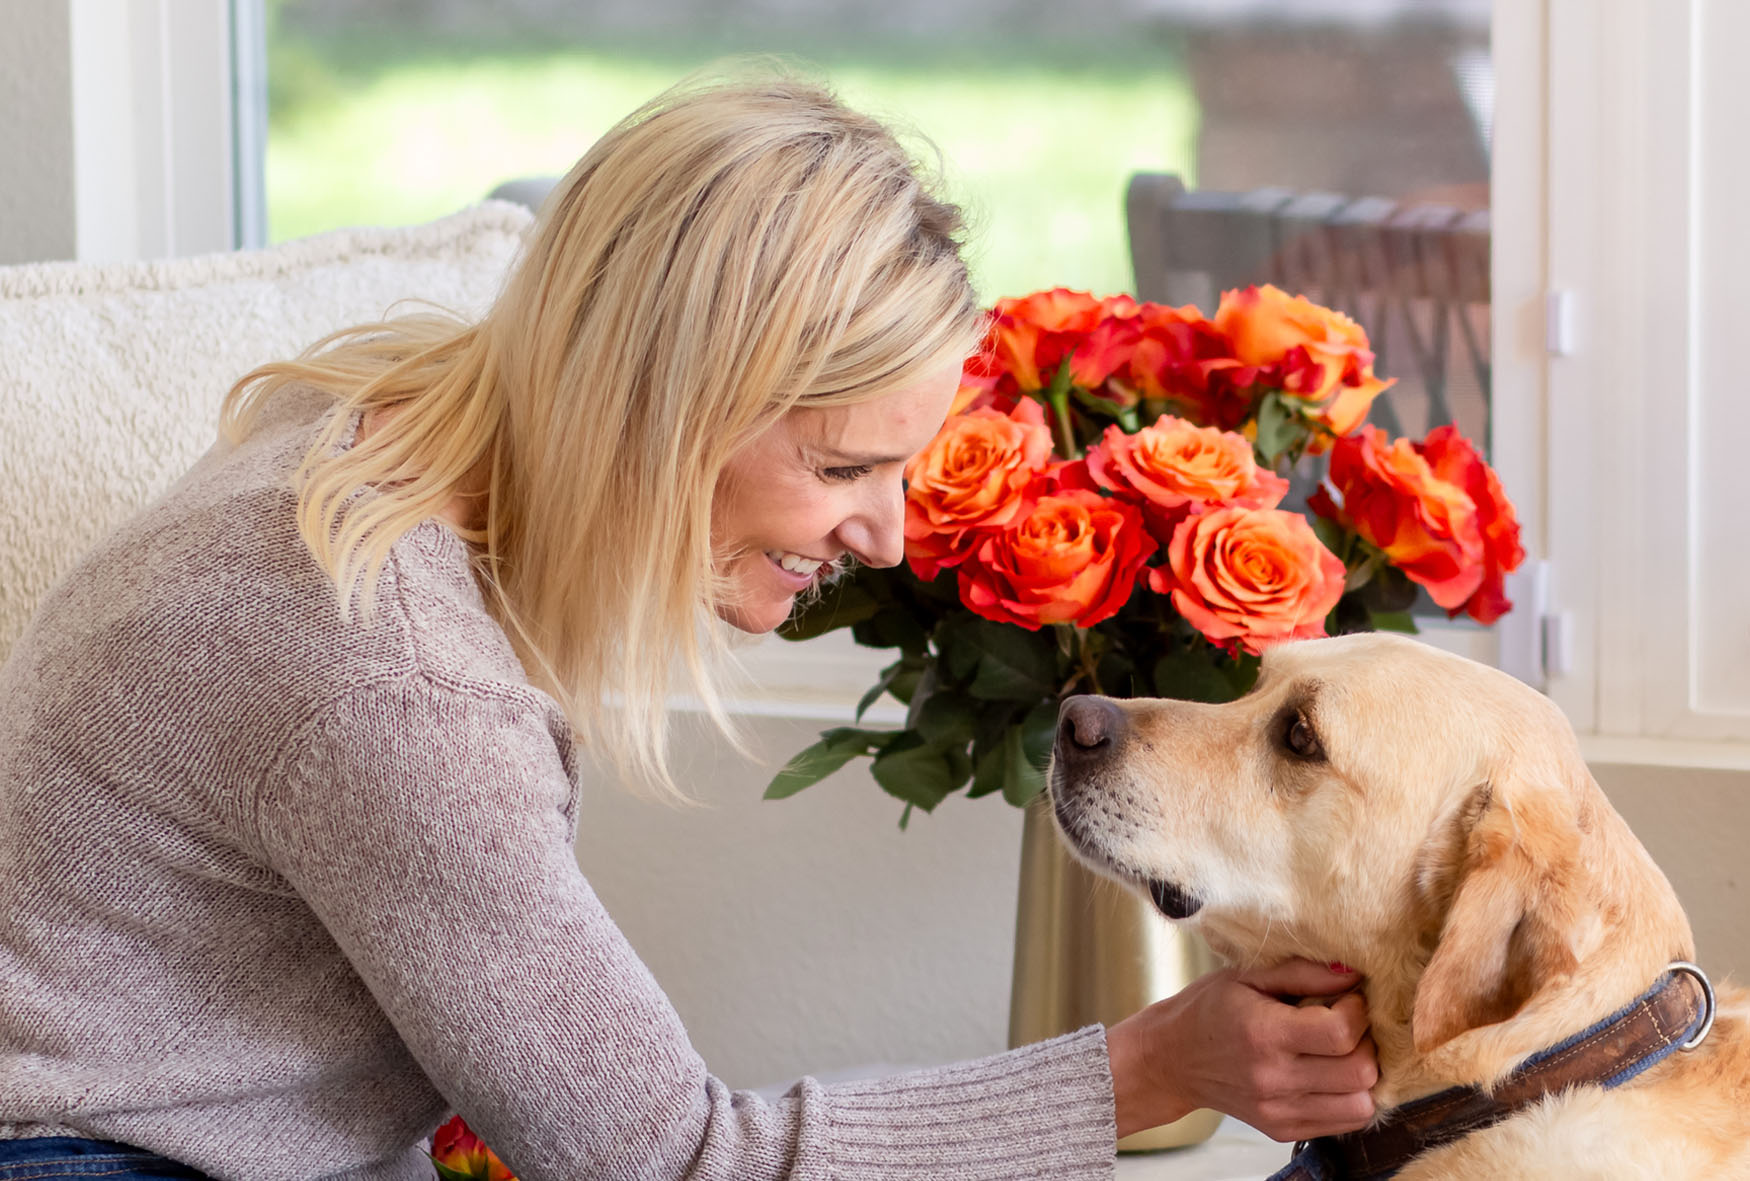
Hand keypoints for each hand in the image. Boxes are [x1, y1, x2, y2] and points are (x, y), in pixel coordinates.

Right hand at [1106, 958, 1377, 1141]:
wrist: (1172, 1059)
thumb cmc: (1209, 1008)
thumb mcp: (1248, 975)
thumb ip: (1303, 972)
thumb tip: (1352, 973)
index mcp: (1263, 1034)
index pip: (1341, 1032)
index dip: (1357, 1009)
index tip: (1346, 997)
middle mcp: (1273, 1079)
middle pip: (1359, 1072)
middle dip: (1366, 1042)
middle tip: (1347, 1024)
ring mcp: (1279, 1111)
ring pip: (1360, 1105)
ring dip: (1361, 1075)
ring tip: (1340, 1053)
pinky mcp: (1283, 1130)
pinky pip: (1344, 1123)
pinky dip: (1348, 1097)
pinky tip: (1328, 1073)